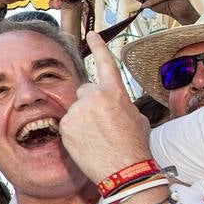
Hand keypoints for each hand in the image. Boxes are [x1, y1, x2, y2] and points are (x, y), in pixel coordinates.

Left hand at [59, 33, 151, 181]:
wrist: (125, 169)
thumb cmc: (135, 146)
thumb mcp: (136, 118)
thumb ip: (121, 104)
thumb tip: (114, 104)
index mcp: (115, 92)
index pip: (105, 63)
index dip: (98, 46)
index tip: (91, 34)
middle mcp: (95, 96)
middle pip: (84, 92)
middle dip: (90, 104)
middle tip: (101, 125)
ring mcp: (78, 110)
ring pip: (76, 110)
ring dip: (82, 120)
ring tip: (97, 138)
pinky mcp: (66, 124)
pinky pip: (68, 124)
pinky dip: (74, 133)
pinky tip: (87, 144)